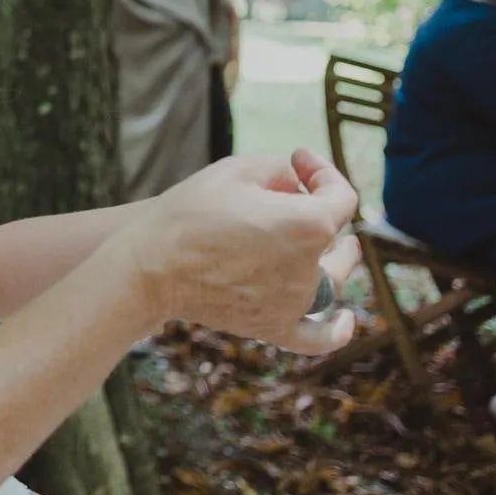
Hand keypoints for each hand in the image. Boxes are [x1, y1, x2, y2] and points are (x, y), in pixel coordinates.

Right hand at [116, 150, 360, 354]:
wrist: (150, 266)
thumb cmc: (189, 213)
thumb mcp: (234, 169)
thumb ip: (278, 169)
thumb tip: (295, 184)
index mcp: (310, 225)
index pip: (341, 195)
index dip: (323, 171)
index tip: (297, 159)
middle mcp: (311, 268)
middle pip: (337, 238)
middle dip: (324, 208)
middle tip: (297, 191)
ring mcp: (295, 303)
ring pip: (331, 279)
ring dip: (331, 257)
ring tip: (332, 245)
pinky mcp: (272, 326)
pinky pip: (317, 336)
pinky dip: (336, 330)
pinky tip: (345, 319)